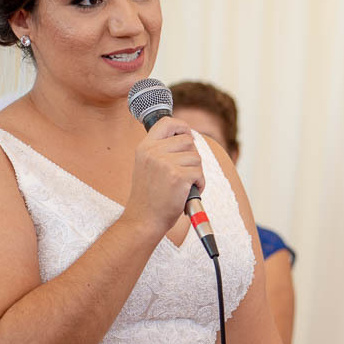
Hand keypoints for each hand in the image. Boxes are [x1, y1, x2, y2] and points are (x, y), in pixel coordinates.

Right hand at [121, 116, 203, 237]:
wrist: (143, 220)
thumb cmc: (149, 197)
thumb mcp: (147, 166)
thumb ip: (161, 151)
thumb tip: (187, 137)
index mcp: (144, 147)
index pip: (167, 122)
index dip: (182, 126)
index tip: (187, 134)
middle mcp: (153, 152)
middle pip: (188, 140)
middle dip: (192, 156)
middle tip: (184, 173)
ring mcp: (165, 163)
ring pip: (196, 157)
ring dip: (196, 172)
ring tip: (184, 186)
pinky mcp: (178, 176)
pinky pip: (199, 173)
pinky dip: (200, 184)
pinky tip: (187, 193)